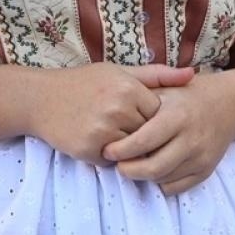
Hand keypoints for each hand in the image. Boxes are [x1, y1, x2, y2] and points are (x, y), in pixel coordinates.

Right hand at [28, 63, 192, 165]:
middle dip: (139, 132)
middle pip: (147, 134)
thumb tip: (193, 75)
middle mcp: (117, 109)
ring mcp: (101, 131)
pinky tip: (95, 140)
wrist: (40, 99)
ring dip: (125, 146)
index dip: (150, 116)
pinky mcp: (87, 149)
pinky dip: (107, 156)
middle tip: (121, 123)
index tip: (137, 111)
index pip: (159, 114)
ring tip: (108, 130)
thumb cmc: (85, 83)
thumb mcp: (120, 72)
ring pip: (131, 150)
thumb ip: (159, 75)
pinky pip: (111, 162)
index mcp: (128, 88)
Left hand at [104, 71, 231, 195]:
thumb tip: (110, 124)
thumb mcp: (163, 89)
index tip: (108, 150)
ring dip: (144, 176)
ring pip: (162, 180)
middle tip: (118, 164)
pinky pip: (175, 188)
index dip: (121, 150)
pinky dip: (160, 182)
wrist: (226, 105)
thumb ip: (138, 101)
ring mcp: (201, 157)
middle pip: (153, 168)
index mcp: (178, 116)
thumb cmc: (185, 97)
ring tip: (136, 163)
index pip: (143, 141)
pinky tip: (156, 168)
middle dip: (129, 170)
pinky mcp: (206, 170)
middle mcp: (192, 138)